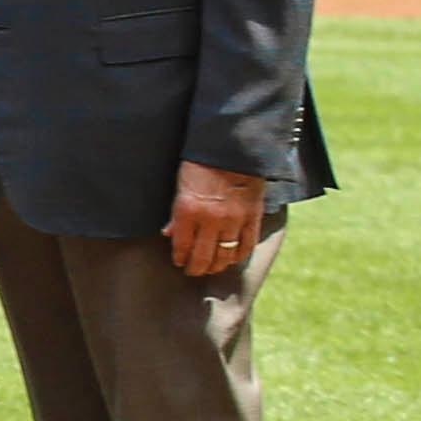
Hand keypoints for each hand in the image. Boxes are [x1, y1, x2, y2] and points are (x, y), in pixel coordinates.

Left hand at [168, 159, 266, 276]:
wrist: (233, 149)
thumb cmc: (200, 165)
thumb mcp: (180, 186)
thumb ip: (176, 214)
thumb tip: (168, 234)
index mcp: (188, 211)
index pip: (182, 246)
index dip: (180, 258)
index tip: (179, 262)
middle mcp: (211, 220)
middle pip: (203, 256)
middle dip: (196, 268)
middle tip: (193, 271)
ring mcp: (234, 220)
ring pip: (225, 255)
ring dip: (217, 265)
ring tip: (211, 268)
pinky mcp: (252, 218)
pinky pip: (246, 245)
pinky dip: (238, 256)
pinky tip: (232, 259)